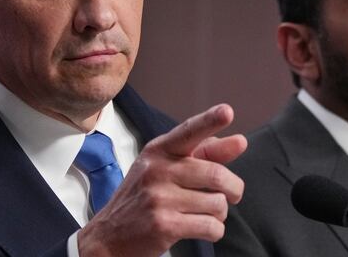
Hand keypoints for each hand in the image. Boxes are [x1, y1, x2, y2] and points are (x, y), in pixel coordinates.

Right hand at [77, 104, 246, 256]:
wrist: (108, 236)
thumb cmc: (142, 199)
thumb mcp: (164, 169)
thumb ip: (202, 154)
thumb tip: (238, 142)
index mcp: (158, 151)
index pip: (188, 132)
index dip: (210, 121)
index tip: (227, 111)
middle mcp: (157, 170)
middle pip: (216, 174)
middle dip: (234, 188)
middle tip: (233, 195)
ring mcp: (159, 198)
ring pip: (217, 203)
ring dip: (221, 212)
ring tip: (207, 213)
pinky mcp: (164, 225)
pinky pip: (210, 226)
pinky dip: (215, 230)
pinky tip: (204, 229)